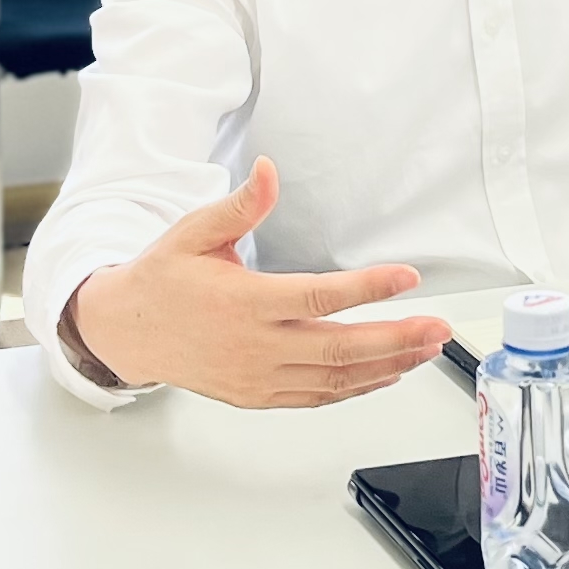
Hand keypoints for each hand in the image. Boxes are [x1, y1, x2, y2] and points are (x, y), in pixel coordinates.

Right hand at [74, 156, 454, 407]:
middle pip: (340, 348)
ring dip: (388, 366)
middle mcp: (256, 346)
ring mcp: (259, 377)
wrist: (129, 332)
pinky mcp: (259, 396)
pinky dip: (358, 388)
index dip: (368, 288)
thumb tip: (270, 171)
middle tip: (439, 328)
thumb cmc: (164, 280)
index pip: (319, 297)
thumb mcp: (195, 232)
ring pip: (336, 379)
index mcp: (245, 303)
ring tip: (426, 349)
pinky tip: (386, 374)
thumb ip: (240, 205)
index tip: (407, 278)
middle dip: (397, 339)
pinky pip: (318, 397)